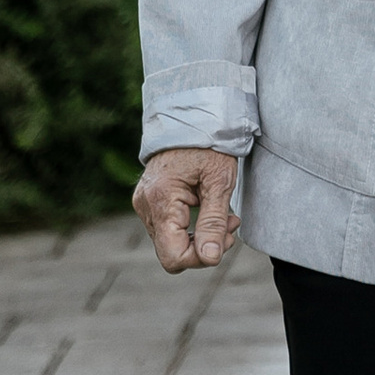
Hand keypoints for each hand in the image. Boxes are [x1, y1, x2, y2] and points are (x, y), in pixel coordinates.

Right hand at [133, 147, 241, 271]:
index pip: (173, 256)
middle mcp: (146, 205)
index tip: (225, 237)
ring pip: (170, 242)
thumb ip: (214, 222)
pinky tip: (206, 208)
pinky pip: (167, 228)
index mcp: (161, 200)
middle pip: (172, 252)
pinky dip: (189, 226)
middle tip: (230, 224)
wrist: (193, 115)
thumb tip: (210, 259)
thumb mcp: (219, 182)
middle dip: (204, 245)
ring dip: (199, 236)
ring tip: (223, 215)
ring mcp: (144, 203)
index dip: (201, 258)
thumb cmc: (209, 144)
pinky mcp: (148, 201)